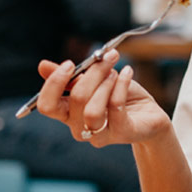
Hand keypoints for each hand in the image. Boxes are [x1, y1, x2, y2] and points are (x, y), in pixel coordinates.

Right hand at [36, 50, 171, 147]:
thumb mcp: (96, 82)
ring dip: (105, 84)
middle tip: (106, 57)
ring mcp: (99, 134)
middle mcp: (79, 127)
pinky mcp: (122, 133)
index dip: (53, 84)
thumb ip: (72, 76)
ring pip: (92, 110)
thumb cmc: (120, 97)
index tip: (70, 64)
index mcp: (68, 114)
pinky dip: (122, 84)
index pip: (46, 106)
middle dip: (92, 73)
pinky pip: (116, 107)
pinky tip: (128, 72)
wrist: (149, 115)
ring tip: (116, 72)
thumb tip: (43, 66)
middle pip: (75, 100)